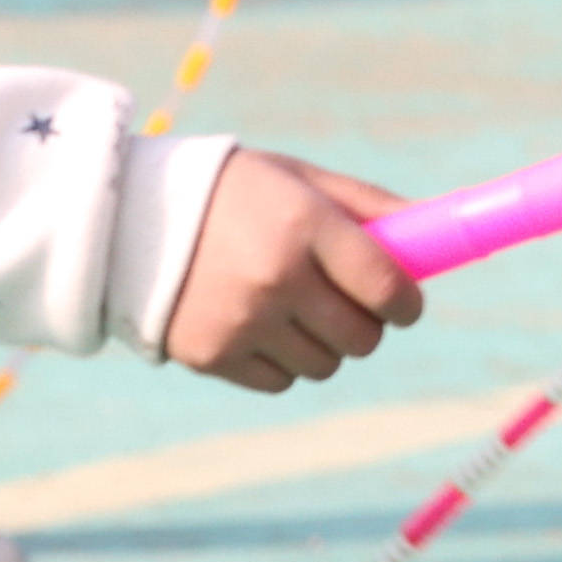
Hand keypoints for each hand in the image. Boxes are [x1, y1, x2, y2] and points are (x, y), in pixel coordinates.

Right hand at [163, 149, 424, 391]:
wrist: (129, 219)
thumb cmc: (231, 193)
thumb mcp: (301, 179)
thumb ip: (369, 205)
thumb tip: (432, 230)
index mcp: (306, 226)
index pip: (388, 288)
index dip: (408, 304)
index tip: (406, 305)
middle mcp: (277, 278)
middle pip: (362, 337)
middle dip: (368, 325)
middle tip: (350, 306)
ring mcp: (242, 322)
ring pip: (324, 364)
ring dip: (325, 346)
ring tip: (298, 311)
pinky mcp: (211, 355)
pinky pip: (280, 382)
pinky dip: (283, 363)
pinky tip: (263, 328)